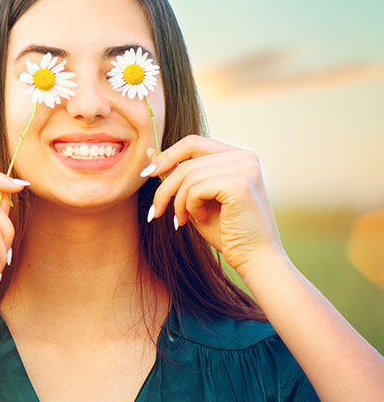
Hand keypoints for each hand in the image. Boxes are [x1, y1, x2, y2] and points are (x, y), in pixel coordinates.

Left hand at [144, 135, 284, 274]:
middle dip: (165, 187)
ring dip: (177, 202)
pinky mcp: (240, 184)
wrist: (254, 258)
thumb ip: (177, 174)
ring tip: (182, 220)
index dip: (166, 156)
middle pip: (186, 160)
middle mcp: (245, 156)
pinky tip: (201, 219)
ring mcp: (245, 168)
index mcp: (238, 156)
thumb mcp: (195, 198)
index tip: (147, 174)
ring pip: (188, 175)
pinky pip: (196, 188)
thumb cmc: (226, 231)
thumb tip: (150, 153)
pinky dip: (189, 206)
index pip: (192, 143)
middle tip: (155, 211)